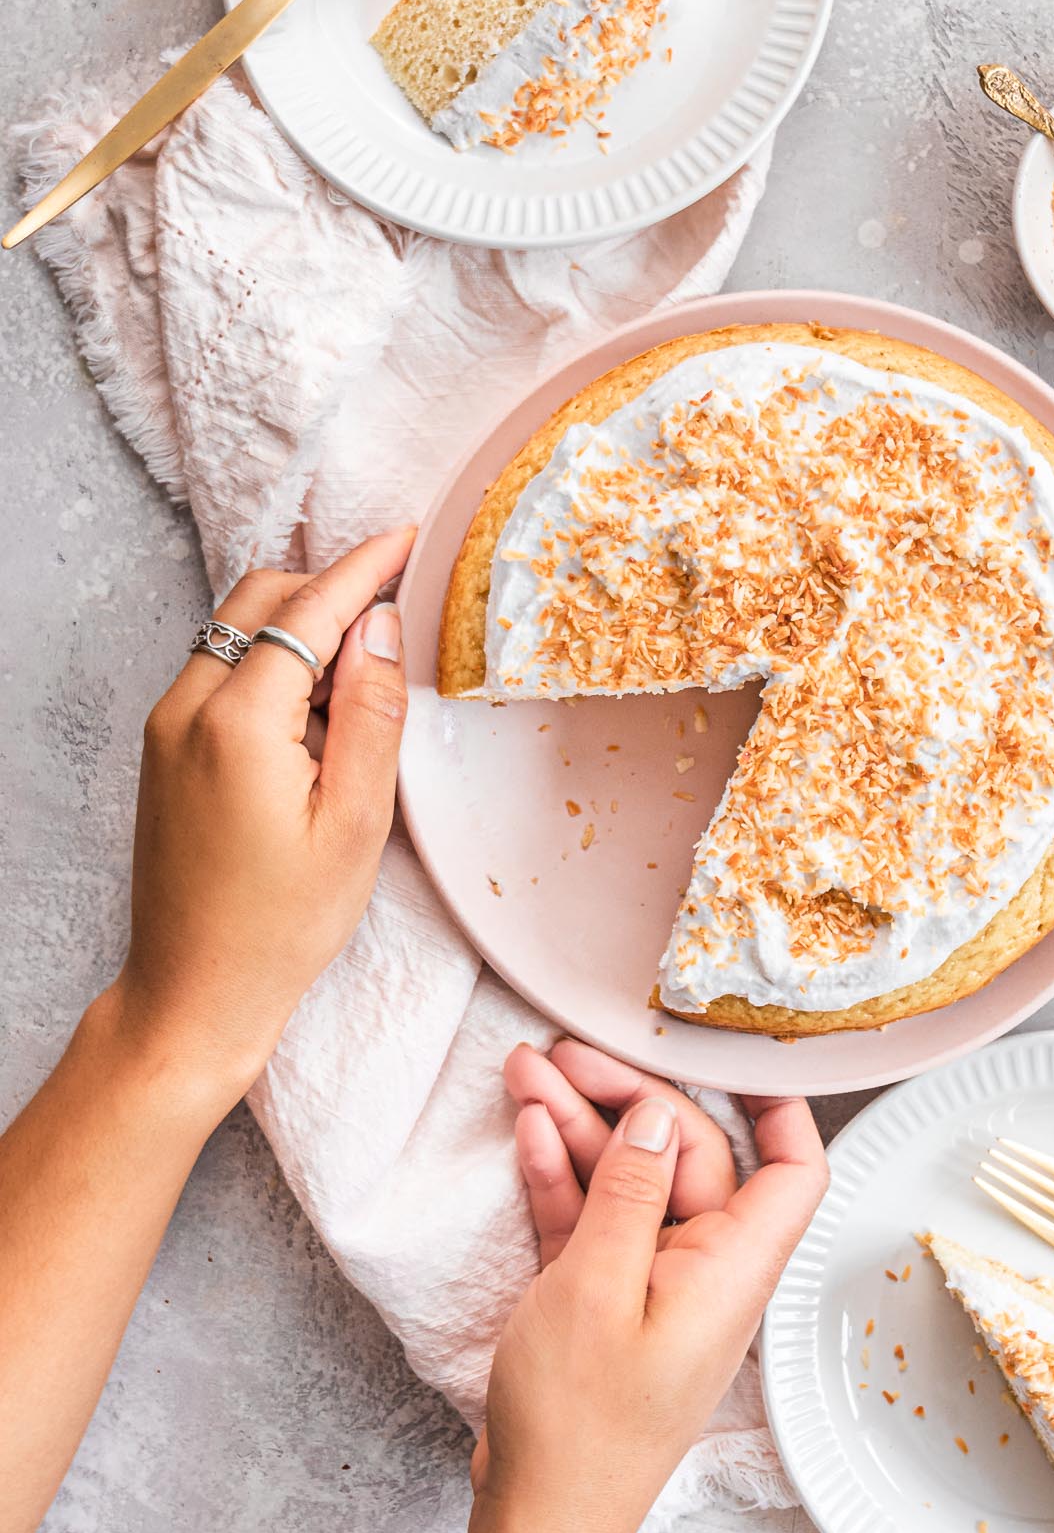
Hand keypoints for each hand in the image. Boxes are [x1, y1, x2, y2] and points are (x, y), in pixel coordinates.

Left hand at [108, 527, 414, 1106]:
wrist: (193, 994)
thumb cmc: (280, 925)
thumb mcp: (356, 822)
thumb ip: (371, 713)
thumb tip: (383, 627)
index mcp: (235, 723)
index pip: (306, 611)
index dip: (364, 568)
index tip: (409, 538)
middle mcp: (185, 709)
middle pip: (260, 601)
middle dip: (330, 592)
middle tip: (398, 620)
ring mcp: (166, 729)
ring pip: (237, 633)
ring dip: (302, 633)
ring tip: (362, 690)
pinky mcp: (165, 751)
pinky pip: (222, 674)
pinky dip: (274, 670)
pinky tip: (318, 722)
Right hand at [473, 1041, 828, 1532]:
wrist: (536, 1528)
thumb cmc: (578, 1426)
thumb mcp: (597, 1286)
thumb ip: (631, 1190)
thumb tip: (658, 1114)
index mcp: (734, 1269)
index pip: (794, 1169)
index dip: (777, 1104)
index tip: (731, 1049)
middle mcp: (705, 1270)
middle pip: (688, 1155)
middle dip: (626, 1096)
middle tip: (561, 1053)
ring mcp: (652, 1286)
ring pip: (629, 1180)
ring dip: (578, 1126)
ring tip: (522, 1071)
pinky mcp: (603, 1303)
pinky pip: (593, 1219)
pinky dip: (562, 1176)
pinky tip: (528, 1131)